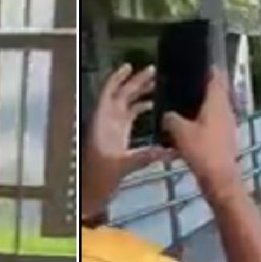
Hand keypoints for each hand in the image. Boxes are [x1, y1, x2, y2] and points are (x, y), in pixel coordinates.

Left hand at [81, 64, 171, 220]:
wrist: (90, 195)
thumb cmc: (99, 179)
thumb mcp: (122, 167)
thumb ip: (145, 156)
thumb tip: (169, 150)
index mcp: (102, 124)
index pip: (109, 94)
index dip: (118, 79)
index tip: (130, 66)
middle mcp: (106, 123)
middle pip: (121, 96)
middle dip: (135, 83)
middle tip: (154, 71)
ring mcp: (112, 130)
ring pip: (126, 105)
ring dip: (139, 94)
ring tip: (157, 84)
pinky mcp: (119, 138)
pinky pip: (129, 118)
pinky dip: (140, 110)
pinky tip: (153, 106)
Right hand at [162, 70, 241, 202]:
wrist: (219, 178)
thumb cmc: (201, 150)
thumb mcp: (179, 132)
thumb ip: (171, 119)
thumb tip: (167, 115)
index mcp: (217, 103)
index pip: (217, 79)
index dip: (210, 70)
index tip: (201, 64)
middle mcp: (226, 111)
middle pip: (218, 94)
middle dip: (206, 89)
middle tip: (189, 86)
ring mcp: (229, 126)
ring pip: (217, 110)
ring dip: (205, 107)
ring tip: (187, 107)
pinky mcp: (227, 140)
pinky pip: (215, 125)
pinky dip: (206, 123)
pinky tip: (193, 129)